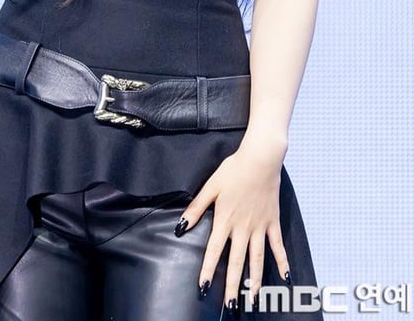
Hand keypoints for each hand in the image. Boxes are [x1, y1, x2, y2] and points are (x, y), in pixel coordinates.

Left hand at [180, 141, 289, 311]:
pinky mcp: (273, 222)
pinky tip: (285, 277)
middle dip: (233, 286)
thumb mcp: (210, 186)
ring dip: (254, 280)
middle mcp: (243, 228)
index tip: (204, 288)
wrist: (260, 159)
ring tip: (252, 298)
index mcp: (225, 219)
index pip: (214, 251)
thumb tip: (181, 226)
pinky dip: (282, 261)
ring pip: (257, 259)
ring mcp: (260, 227)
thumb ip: (196, 207)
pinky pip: (278, 246)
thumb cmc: (233, 170)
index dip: (209, 270)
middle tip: (231, 306)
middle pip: (237, 262)